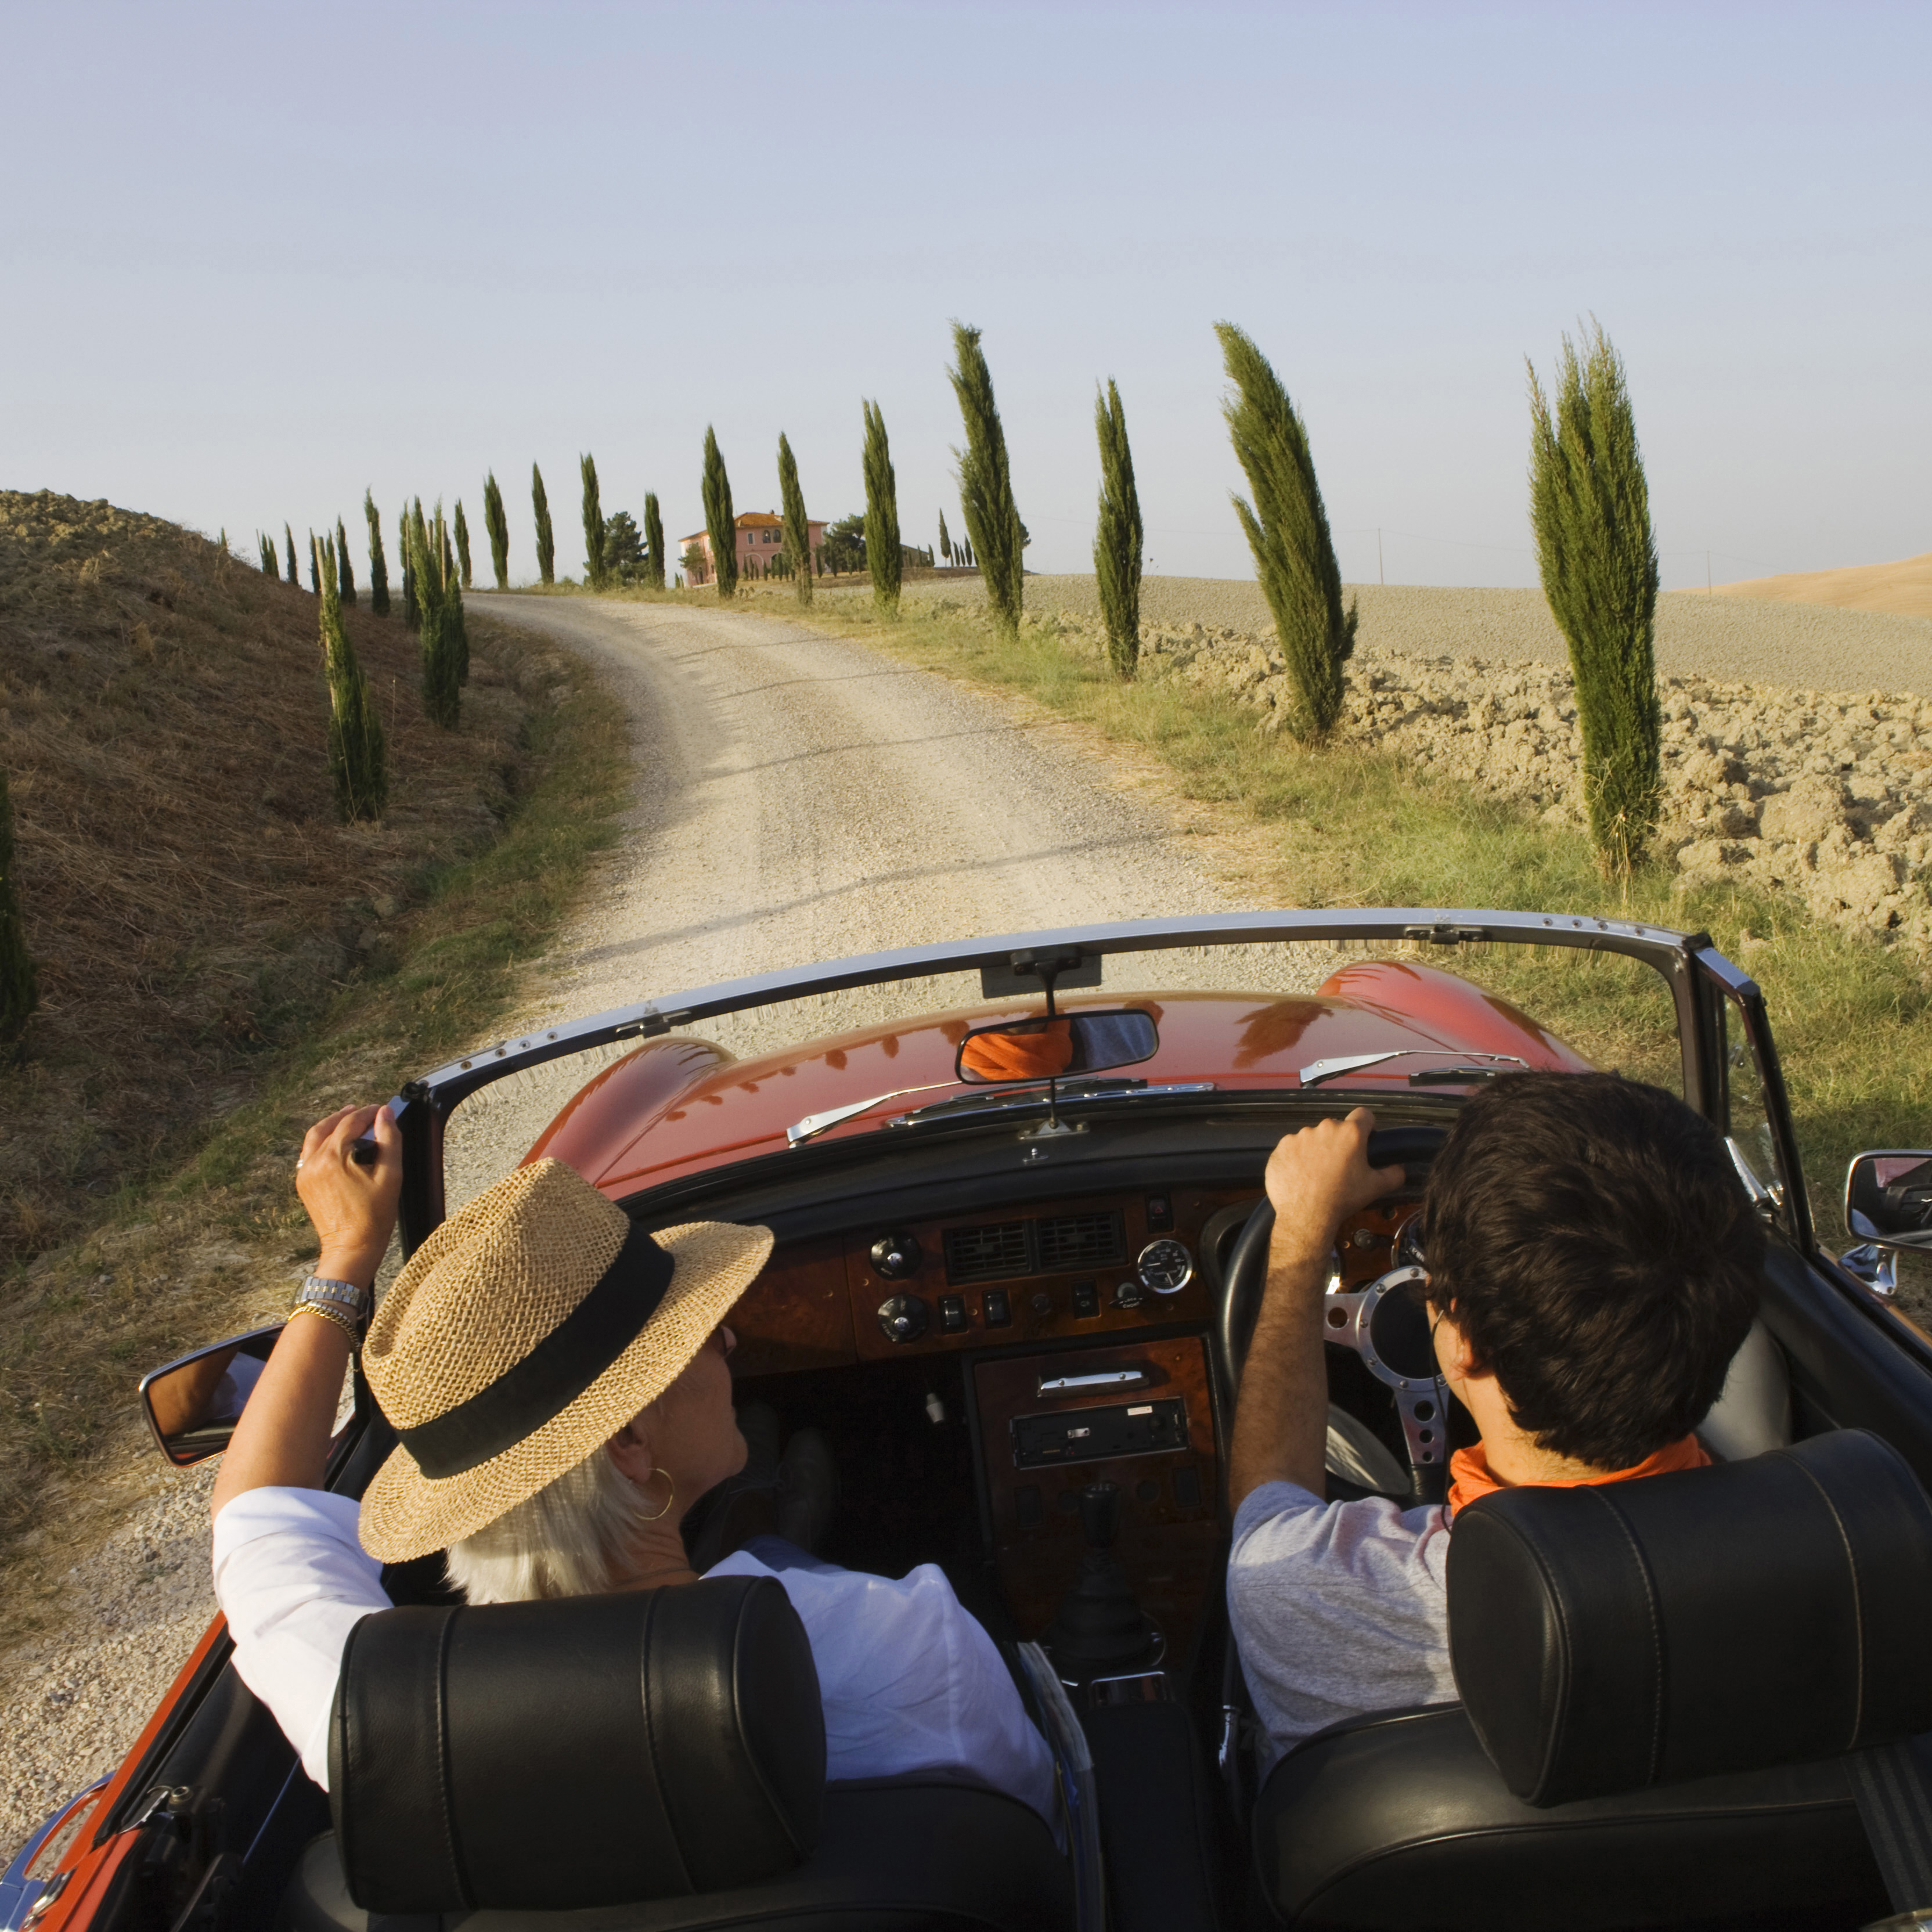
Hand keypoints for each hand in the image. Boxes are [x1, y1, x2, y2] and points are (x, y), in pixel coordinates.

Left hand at [296, 1104, 400, 1287]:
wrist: (351, 1247)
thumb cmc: (374, 1216)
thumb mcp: (391, 1175)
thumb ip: (389, 1140)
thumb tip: (384, 1114)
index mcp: (334, 1157)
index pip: (350, 1122)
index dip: (367, 1112)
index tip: (380, 1110)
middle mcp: (314, 1162)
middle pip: (328, 1126)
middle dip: (348, 1116)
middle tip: (365, 1113)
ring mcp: (305, 1174)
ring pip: (314, 1138)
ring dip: (331, 1126)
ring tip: (348, 1121)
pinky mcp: (304, 1184)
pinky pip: (308, 1154)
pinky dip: (322, 1142)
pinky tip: (336, 1145)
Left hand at [1263, 1109, 1404, 1259]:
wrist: (1305, 1215)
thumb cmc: (1342, 1199)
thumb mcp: (1376, 1187)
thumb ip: (1394, 1173)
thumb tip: (1399, 1167)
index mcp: (1350, 1133)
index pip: (1364, 1115)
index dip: (1367, 1126)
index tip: (1364, 1140)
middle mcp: (1325, 1128)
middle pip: (1336, 1128)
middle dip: (1339, 1143)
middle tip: (1340, 1166)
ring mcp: (1300, 1136)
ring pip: (1313, 1137)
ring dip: (1317, 1150)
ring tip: (1317, 1174)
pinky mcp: (1282, 1147)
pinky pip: (1293, 1147)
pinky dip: (1297, 1158)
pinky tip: (1300, 1176)